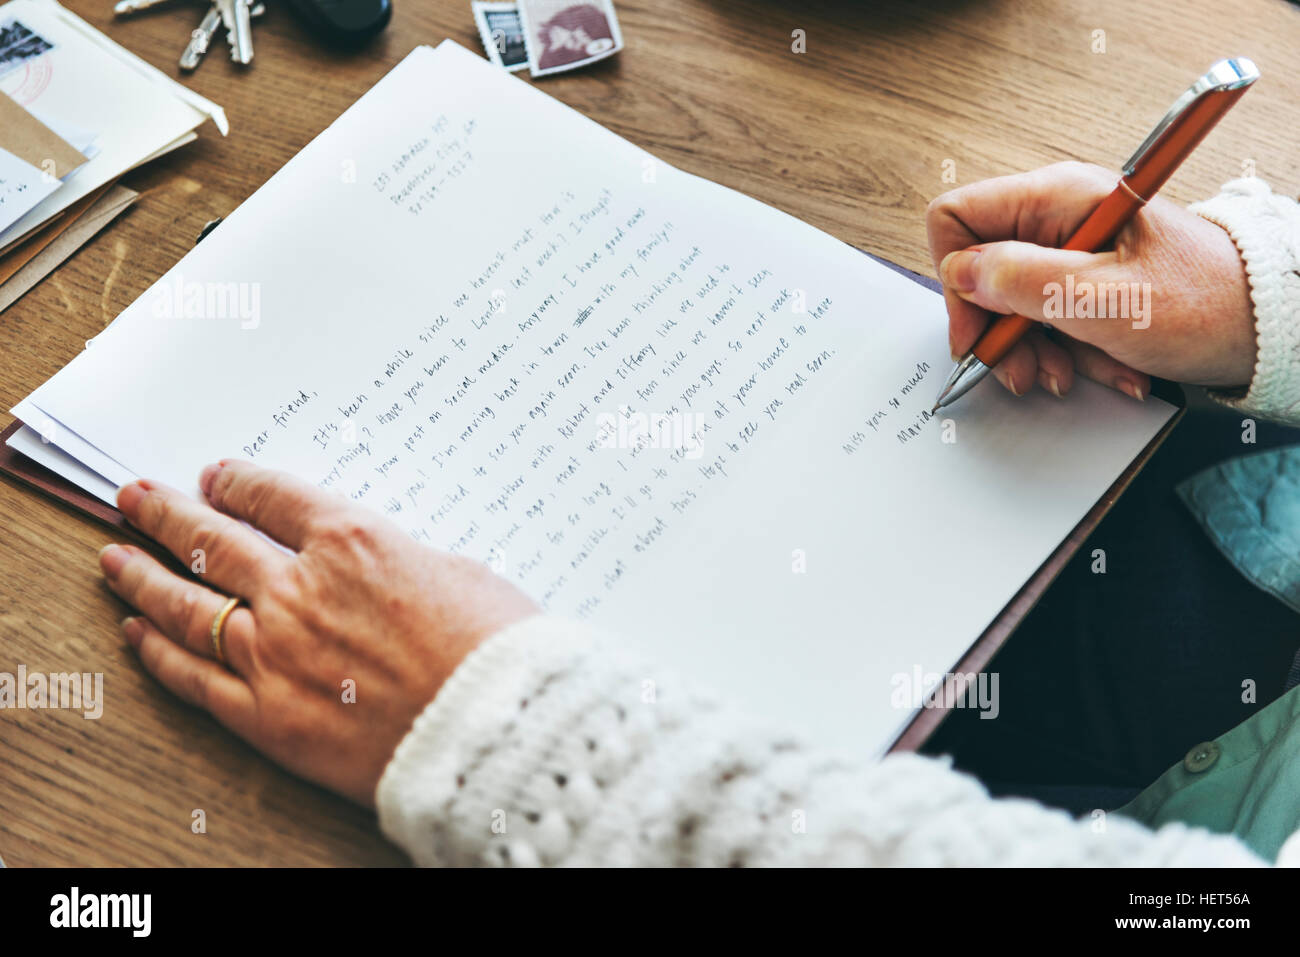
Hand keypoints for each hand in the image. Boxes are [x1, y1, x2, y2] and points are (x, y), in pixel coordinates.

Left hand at [97, 461, 537, 806]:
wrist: (495, 729)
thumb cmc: (494, 649)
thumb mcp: (458, 572)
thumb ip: (398, 561)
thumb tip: (373, 566)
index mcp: (351, 541)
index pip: (273, 497)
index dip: (237, 483)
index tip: (217, 478)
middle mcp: (299, 589)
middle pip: (213, 540)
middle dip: (168, 514)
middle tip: (136, 498)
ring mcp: (274, 653)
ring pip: (188, 604)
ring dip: (144, 575)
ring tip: (115, 559)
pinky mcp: (267, 716)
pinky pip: (196, 678)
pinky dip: (160, 653)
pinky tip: (137, 634)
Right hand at [926, 161, 1257, 398]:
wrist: (1269, 324)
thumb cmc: (1206, 303)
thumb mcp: (1106, 300)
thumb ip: (1024, 282)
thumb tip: (963, 274)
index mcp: (1058, 199)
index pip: (957, 218)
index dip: (957, 279)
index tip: (979, 331)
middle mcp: (1058, 217)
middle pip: (983, 271)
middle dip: (1000, 331)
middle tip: (1026, 370)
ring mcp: (1072, 249)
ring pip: (1013, 304)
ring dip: (1038, 351)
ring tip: (1074, 374)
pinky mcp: (1087, 279)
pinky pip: (1050, 319)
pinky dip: (1070, 352)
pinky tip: (1105, 368)